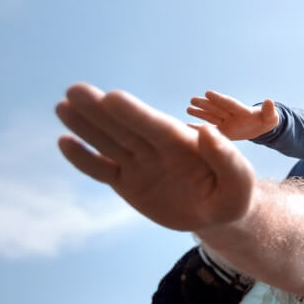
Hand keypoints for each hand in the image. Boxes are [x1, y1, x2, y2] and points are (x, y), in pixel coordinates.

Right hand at [56, 82, 254, 231]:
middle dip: (101, 111)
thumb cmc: (234, 193)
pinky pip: (103, 170)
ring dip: (86, 126)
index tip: (112, 97)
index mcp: (183, 143)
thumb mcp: (239, 181)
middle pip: (126, 128)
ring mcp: (140, 163)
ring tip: (63, 105)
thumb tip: (210, 131)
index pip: (156, 126)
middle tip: (76, 90)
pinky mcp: (128, 182)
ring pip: (109, 143)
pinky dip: (84, 159)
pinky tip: (64, 141)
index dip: (135, 113)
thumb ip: (226, 157)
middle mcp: (157, 148)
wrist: (218, 213)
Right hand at [187, 91, 278, 139]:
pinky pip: (211, 130)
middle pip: (217, 108)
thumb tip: (270, 101)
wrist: (261, 126)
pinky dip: (199, 128)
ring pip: (211, 117)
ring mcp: (226, 122)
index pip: (230, 104)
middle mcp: (232, 115)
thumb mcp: (271, 117)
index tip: (208, 93)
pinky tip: (187, 126)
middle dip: (205, 104)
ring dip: (200, 113)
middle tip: (192, 99)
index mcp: (242, 111)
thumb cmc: (267, 120)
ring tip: (188, 108)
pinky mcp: (223, 131)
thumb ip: (269, 110)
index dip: (219, 99)